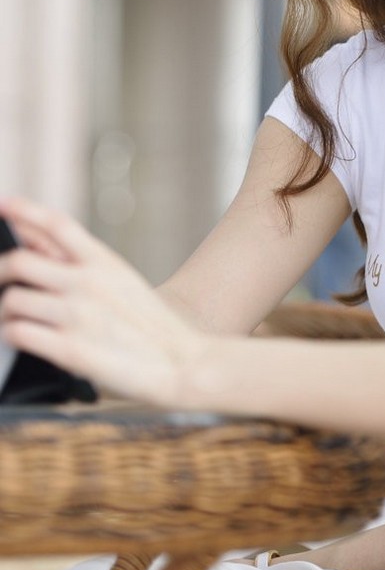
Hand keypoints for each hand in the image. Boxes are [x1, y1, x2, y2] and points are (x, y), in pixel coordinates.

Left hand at [0, 197, 207, 406]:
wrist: (181, 363)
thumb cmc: (151, 326)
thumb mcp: (124, 281)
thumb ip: (85, 265)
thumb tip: (40, 246)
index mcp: (104, 262)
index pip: (57, 224)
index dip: (25, 210)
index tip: (4, 206)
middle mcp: (88, 283)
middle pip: (20, 261)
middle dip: (0, 271)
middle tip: (1, 283)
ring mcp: (77, 315)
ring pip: (12, 299)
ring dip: (5, 310)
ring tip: (12, 319)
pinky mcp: (69, 350)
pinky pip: (17, 333)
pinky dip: (10, 335)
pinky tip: (19, 338)